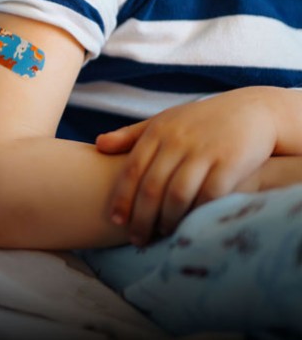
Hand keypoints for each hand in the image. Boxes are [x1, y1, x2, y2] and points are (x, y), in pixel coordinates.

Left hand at [96, 88, 276, 244]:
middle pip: (151, 186)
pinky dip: (197, 214)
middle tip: (138, 239)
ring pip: (177, 194)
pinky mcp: (230, 162)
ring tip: (162, 234)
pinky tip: (191, 225)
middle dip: (141, 217)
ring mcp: (203, 151)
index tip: (116, 221)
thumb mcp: (163, 121)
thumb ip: (131, 135)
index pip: (132, 170)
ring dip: (167, 220)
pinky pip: (208, 195)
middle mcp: (177, 141)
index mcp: (157, 132)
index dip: (122, 198)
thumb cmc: (199, 120)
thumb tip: (98, 145)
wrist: (251, 110)